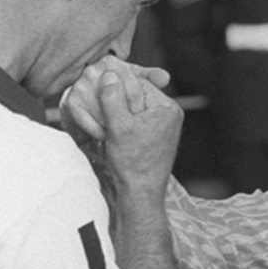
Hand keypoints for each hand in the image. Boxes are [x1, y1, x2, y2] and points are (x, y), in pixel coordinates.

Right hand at [65, 58, 181, 195]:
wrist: (141, 193)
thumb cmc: (132, 164)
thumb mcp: (118, 127)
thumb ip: (113, 98)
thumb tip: (109, 75)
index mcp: (167, 109)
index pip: (139, 83)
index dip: (117, 83)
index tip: (98, 82)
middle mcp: (170, 115)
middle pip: (138, 95)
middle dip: (118, 97)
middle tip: (98, 98)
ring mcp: (164, 127)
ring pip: (135, 108)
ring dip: (118, 111)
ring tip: (103, 117)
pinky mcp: (155, 137)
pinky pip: (136, 121)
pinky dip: (123, 122)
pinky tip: (110, 128)